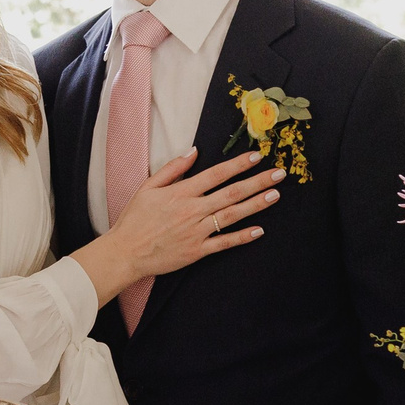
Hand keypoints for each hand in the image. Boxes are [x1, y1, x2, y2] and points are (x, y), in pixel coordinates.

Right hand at [71, 149, 282, 304]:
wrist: (125, 252)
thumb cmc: (135, 219)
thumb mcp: (148, 187)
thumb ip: (172, 169)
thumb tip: (193, 151)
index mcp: (181, 192)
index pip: (216, 174)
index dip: (237, 165)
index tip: (256, 157)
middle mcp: (192, 210)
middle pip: (231, 193)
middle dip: (257, 182)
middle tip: (278, 174)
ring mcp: (196, 231)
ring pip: (232, 215)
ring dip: (256, 205)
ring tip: (275, 195)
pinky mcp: (197, 251)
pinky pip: (224, 242)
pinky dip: (241, 237)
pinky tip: (259, 230)